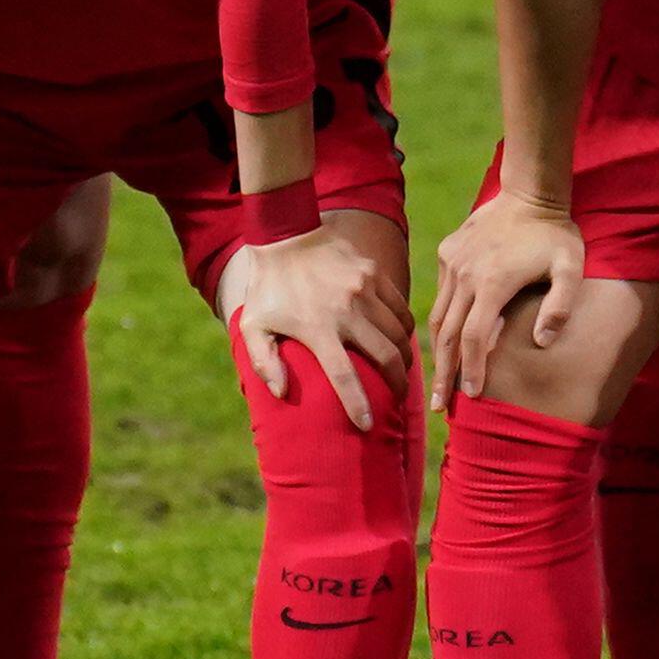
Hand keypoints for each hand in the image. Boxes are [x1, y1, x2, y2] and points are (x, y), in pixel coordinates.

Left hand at [217, 217, 412, 429]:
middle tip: (397, 398)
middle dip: (397, 384)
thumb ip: (263, 362)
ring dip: (405, 358)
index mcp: (317, 327)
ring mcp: (364, 290)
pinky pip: (401, 308)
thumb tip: (282, 393)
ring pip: (399, 334)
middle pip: (385, 356)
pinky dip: (405, 329)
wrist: (286, 234)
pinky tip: (401, 340)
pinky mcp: (374, 274)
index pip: (344, 375)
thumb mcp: (253, 325)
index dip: (357, 403)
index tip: (367, 424)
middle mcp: (346, 310)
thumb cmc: (268, 288)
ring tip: (402, 372)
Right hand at [426, 185, 584, 412]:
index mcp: (493, 282)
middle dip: (444, 373)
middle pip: (448, 334)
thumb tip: (543, 342)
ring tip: (437, 381)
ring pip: (438, 315)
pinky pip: (440, 293)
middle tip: (439, 406)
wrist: (530, 192)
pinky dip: (440, 320)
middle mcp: (465, 274)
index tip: (470, 396)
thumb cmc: (556, 235)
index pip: (474, 337)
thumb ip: (560, 305)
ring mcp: (453, 262)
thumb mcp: (571, 269)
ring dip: (438, 351)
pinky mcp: (448, 252)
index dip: (471, 369)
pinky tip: (444, 340)